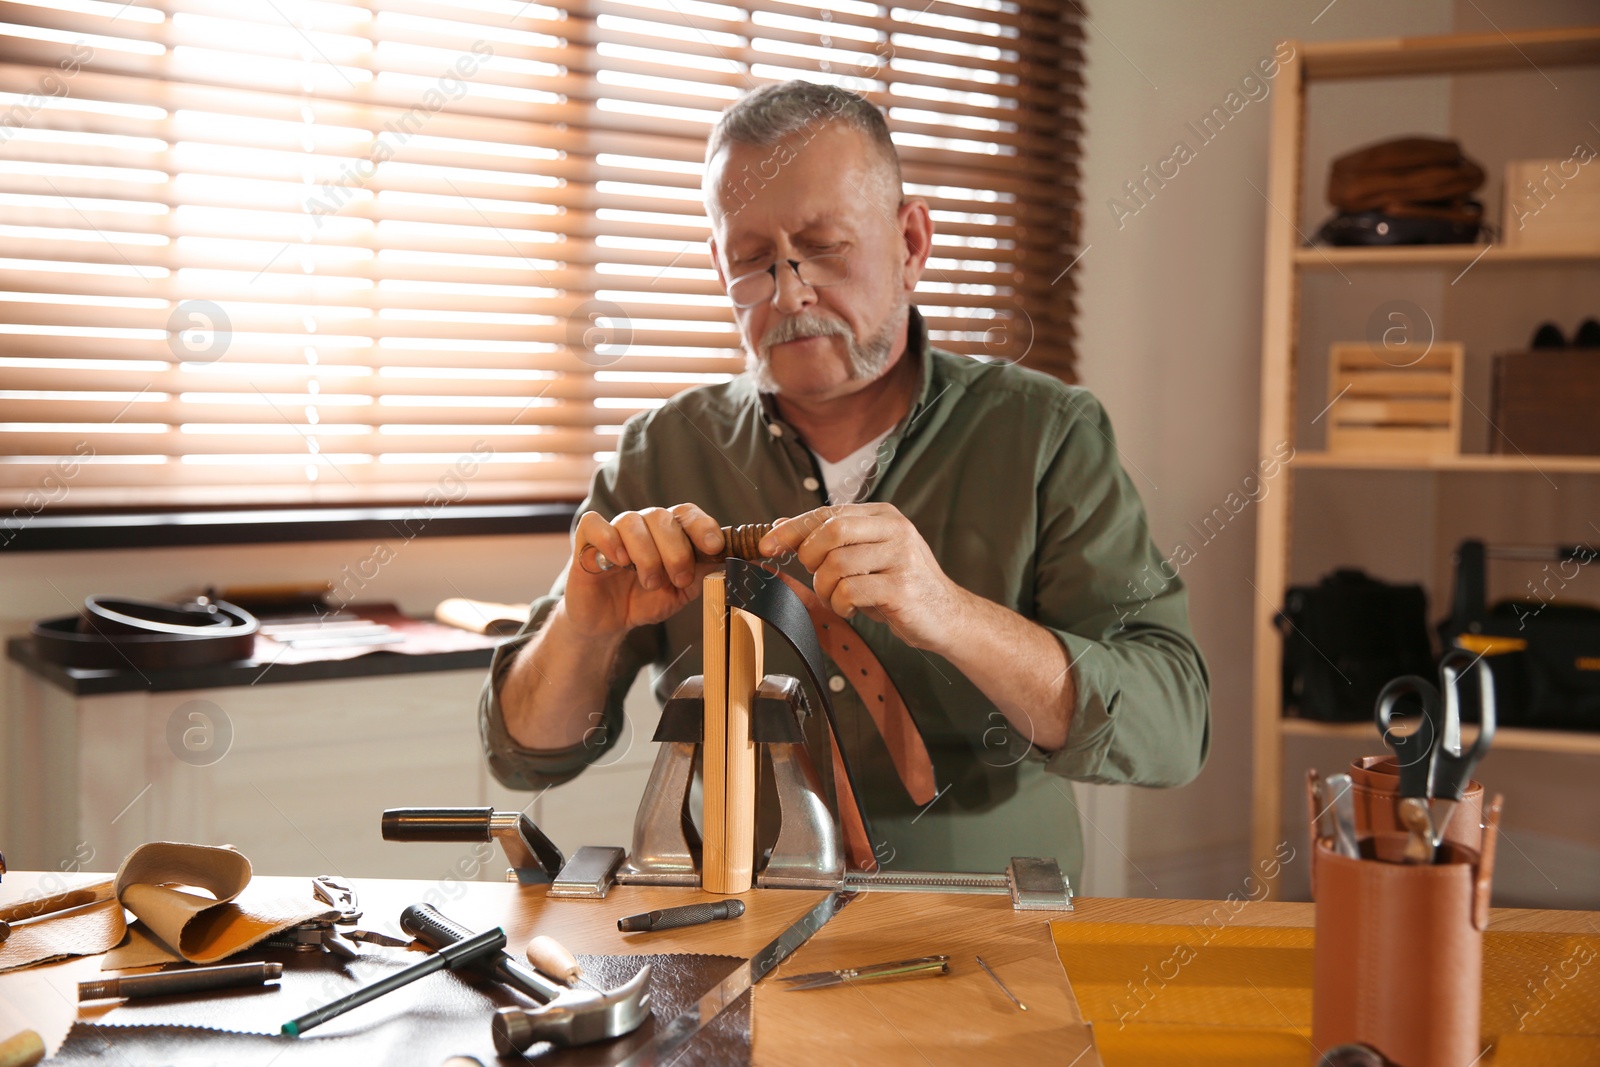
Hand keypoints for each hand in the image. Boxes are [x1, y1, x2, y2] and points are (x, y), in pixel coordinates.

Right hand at [564, 504, 724, 637]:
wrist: (608, 622)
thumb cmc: (645, 600)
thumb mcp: (683, 591)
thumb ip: (706, 574)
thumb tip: (741, 564)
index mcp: (670, 532)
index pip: (688, 514)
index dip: (703, 526)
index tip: (715, 547)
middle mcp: (644, 525)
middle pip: (663, 517)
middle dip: (676, 551)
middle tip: (678, 579)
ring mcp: (615, 530)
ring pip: (632, 522)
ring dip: (646, 555)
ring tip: (650, 582)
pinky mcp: (587, 540)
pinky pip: (595, 524)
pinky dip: (609, 541)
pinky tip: (618, 562)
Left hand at [758, 503, 963, 650]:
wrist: (946, 617)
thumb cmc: (900, 587)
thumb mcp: (866, 557)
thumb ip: (829, 540)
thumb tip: (780, 526)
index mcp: (883, 516)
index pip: (827, 513)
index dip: (792, 529)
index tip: (766, 545)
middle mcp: (895, 529)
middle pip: (831, 532)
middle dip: (810, 558)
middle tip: (817, 576)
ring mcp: (901, 557)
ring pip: (836, 564)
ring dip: (826, 589)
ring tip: (840, 598)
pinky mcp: (901, 587)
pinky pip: (850, 591)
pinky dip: (841, 604)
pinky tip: (852, 609)